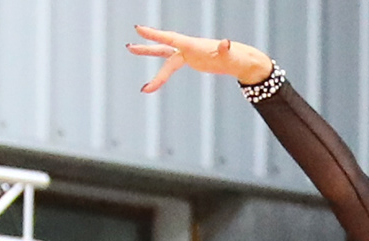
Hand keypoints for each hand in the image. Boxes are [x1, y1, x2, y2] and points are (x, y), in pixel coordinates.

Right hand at [128, 26, 273, 92]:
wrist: (239, 60)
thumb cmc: (235, 57)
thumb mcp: (230, 54)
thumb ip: (226, 48)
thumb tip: (226, 42)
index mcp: (192, 45)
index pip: (170, 38)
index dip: (155, 34)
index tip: (139, 28)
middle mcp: (187, 47)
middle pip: (163, 46)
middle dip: (146, 46)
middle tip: (129, 45)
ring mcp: (187, 53)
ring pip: (164, 56)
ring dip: (148, 54)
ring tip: (131, 51)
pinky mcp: (189, 60)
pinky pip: (170, 67)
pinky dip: (161, 75)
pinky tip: (151, 84)